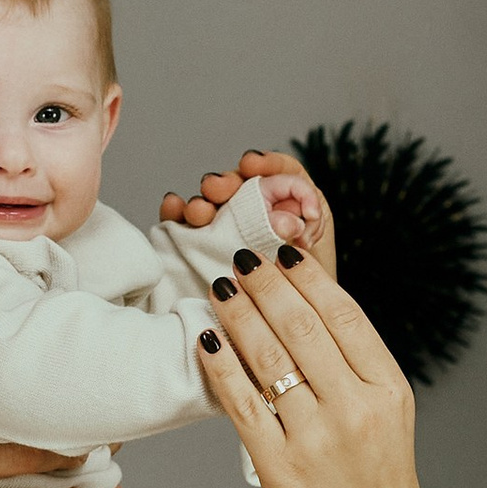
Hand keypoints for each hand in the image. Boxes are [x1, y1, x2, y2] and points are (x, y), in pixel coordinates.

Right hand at [159, 147, 334, 272]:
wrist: (286, 323)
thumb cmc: (303, 288)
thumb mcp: (314, 256)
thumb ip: (305, 229)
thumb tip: (285, 221)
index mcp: (287, 205)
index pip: (277, 172)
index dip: (264, 164)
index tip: (252, 164)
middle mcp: (253, 211)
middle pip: (236, 186)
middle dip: (225, 183)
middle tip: (218, 188)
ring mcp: (223, 228)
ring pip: (209, 203)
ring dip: (201, 202)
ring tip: (199, 211)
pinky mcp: (198, 246)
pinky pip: (182, 224)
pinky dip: (174, 211)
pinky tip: (172, 207)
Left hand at [193, 247, 417, 487]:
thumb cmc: (376, 471)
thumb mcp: (387, 409)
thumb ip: (355, 361)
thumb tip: (308, 300)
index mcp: (387, 389)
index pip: (344, 317)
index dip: (309, 278)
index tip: (282, 253)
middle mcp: (354, 409)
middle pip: (304, 330)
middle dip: (267, 286)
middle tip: (242, 259)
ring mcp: (316, 439)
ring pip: (269, 360)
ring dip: (240, 316)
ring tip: (222, 289)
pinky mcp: (280, 466)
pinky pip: (243, 405)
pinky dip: (222, 367)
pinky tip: (207, 339)